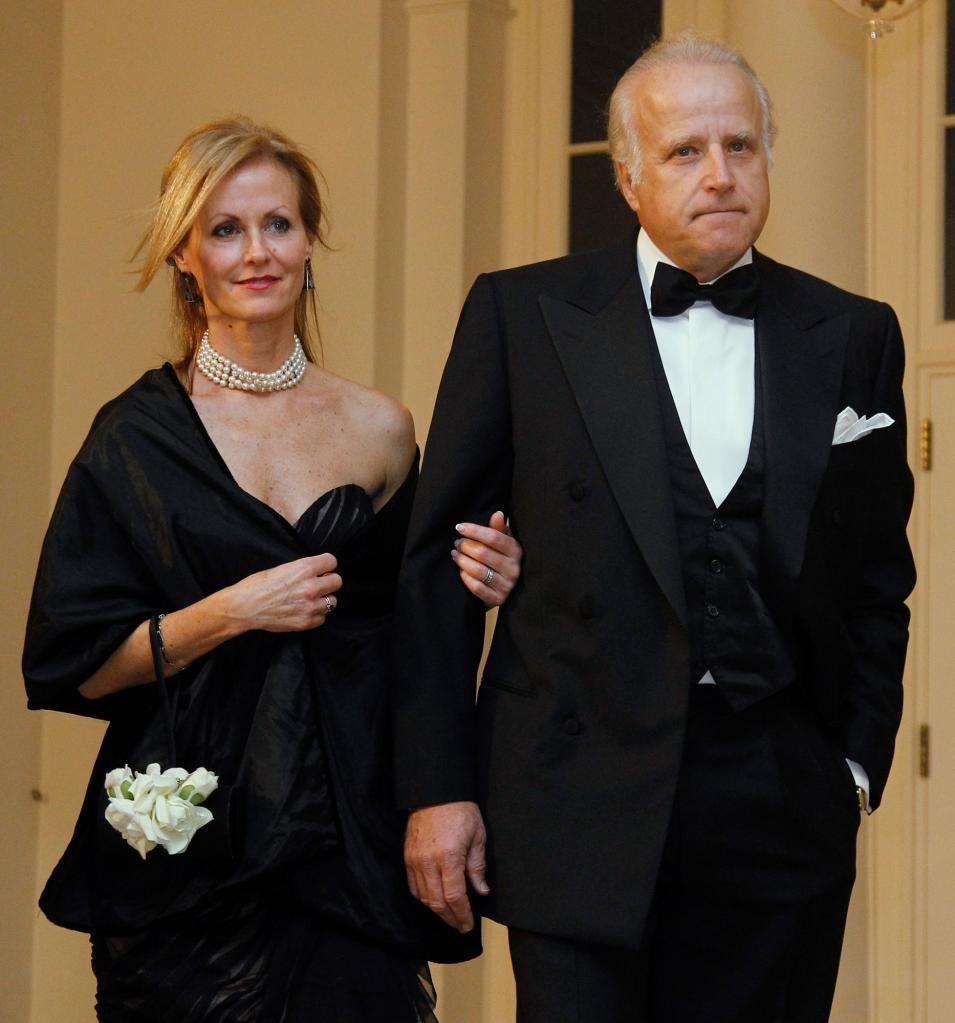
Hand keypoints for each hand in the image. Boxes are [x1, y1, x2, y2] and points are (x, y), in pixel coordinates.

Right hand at [227, 553, 341, 631]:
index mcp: (304, 569)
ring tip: (310, 599)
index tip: (322, 569)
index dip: (327, 565)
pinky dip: (316, 615)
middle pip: (337, 582)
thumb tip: (319, 571)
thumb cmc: (258, 586)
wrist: (244, 607)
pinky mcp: (305, 622)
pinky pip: (322, 618)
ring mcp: (309, 606)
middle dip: (328, 582)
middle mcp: (310, 587)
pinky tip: (304, 610)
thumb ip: (303, 569)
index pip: (332, 561)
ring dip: (323, 600)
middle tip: (319, 584)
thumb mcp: (283, 568)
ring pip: (333, 601)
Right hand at [404, 800, 488, 932]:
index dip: (462, 914)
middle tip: (460, 926)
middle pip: (437, 902)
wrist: (436, 792)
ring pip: (423, 897)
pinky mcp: (407, 856)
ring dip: (436, 911)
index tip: (468, 924)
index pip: (454, 897)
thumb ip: (477, 867)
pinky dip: (423, 898)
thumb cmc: (460, 811)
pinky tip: (433, 900)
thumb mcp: (477, 837)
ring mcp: (415, 860)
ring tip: (449, 916)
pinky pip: (413, 886)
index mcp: (449, 857)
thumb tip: (482, 891)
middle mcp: (428, 862)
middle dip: (450, 918)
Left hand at [452, 511, 521, 607]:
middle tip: (457, 543)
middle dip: (465, 546)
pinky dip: (465, 577)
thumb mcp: (502, 543)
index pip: (494, 537)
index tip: (459, 527)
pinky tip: (461, 570)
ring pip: (479, 570)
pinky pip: (477, 587)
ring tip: (455, 554)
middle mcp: (514, 568)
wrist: (505, 588)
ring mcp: (506, 585)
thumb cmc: (501, 559)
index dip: (475, 531)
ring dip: (462, 560)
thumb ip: (498, 529)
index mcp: (516, 551)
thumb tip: (498, 513)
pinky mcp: (498, 599)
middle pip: (483, 553)